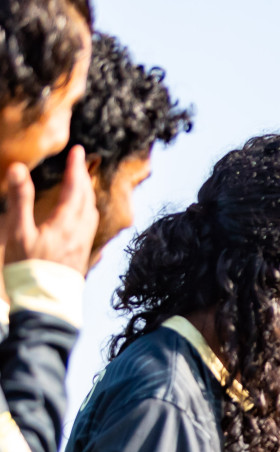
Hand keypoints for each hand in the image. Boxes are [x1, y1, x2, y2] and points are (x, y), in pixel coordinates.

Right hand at [4, 147, 96, 271]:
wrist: (45, 301)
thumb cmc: (28, 267)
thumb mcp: (18, 231)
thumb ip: (20, 199)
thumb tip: (17, 169)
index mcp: (65, 223)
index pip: (74, 188)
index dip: (75, 168)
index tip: (78, 150)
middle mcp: (80, 232)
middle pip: (87, 199)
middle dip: (83, 178)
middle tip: (80, 162)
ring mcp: (84, 245)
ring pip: (91, 213)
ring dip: (87, 194)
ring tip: (82, 184)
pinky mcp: (83, 255)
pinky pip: (90, 226)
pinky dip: (87, 210)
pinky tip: (81, 213)